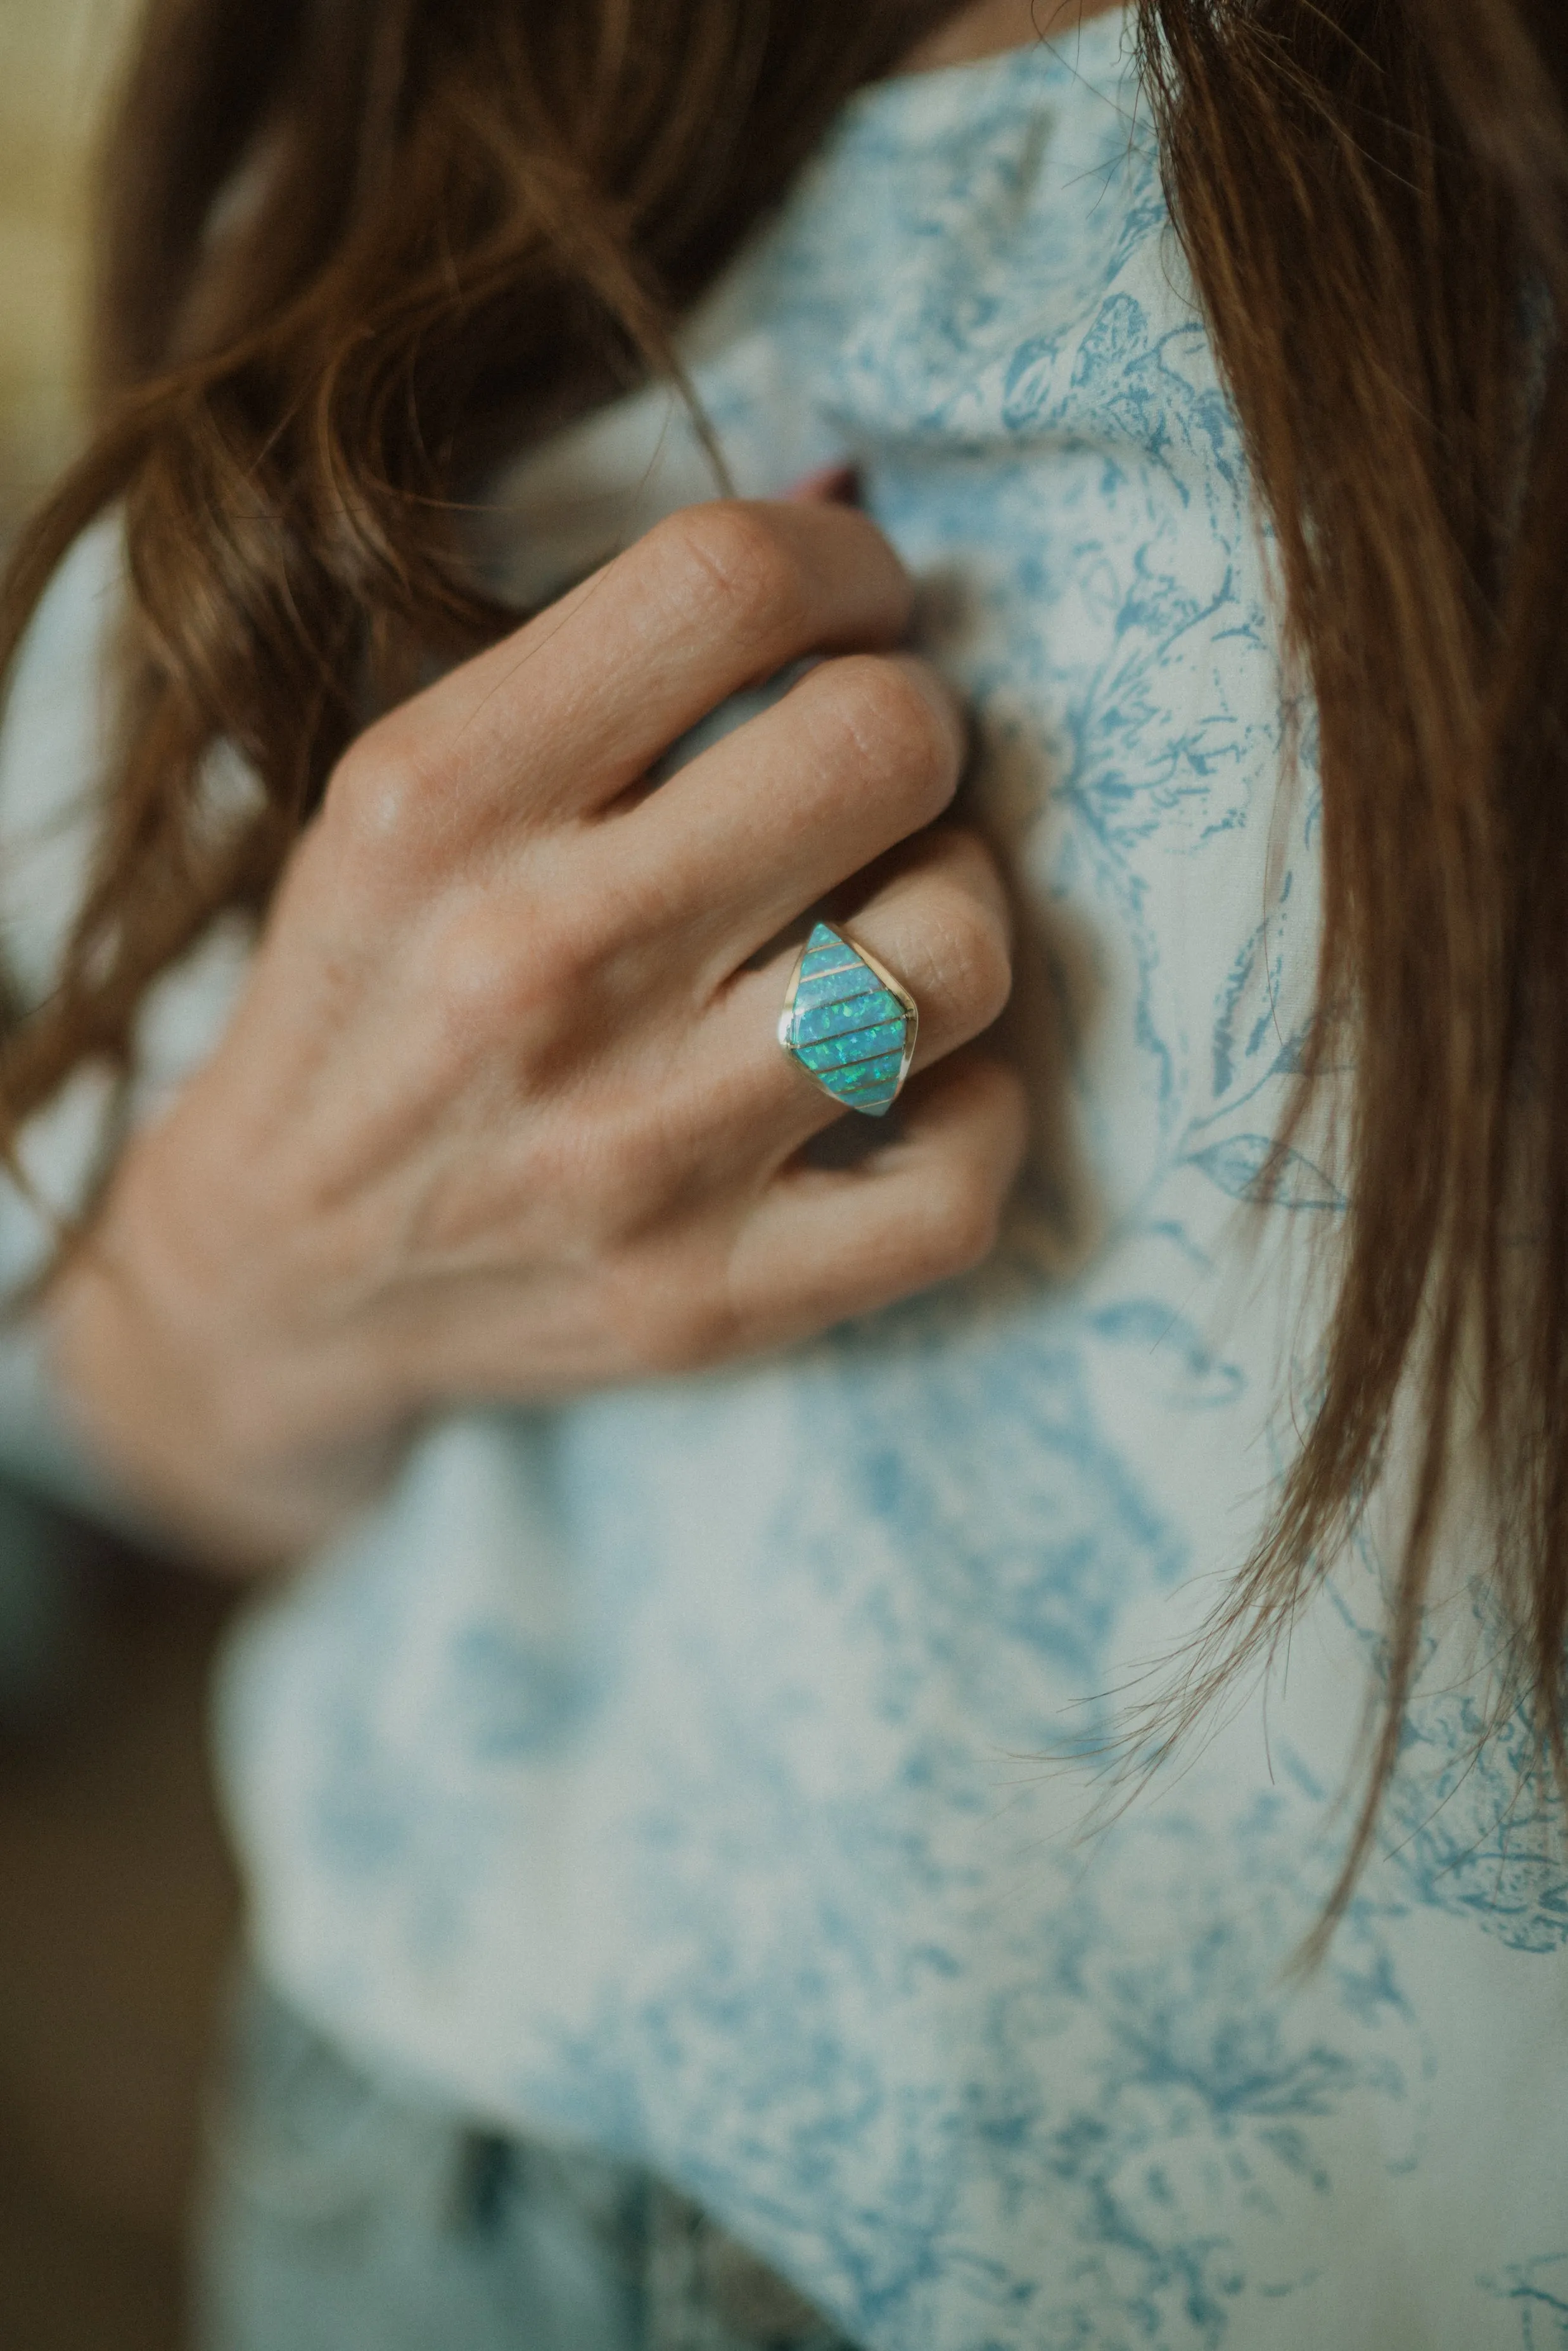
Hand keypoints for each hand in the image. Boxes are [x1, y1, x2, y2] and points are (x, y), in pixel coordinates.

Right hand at [49, 500, 1024, 1568]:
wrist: (273, 1282)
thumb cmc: (374, 1002)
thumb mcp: (406, 795)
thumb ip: (602, 664)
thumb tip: (850, 502)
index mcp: (440, 802)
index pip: (724, 580)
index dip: (846, 566)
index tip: (853, 611)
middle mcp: (537, 968)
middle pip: (881, 746)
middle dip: (916, 730)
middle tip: (877, 772)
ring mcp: (632, 1152)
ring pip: (955, 955)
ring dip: (959, 909)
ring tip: (888, 921)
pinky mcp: (709, 1298)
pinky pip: (965, 1172)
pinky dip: (975, 1104)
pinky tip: (906, 1080)